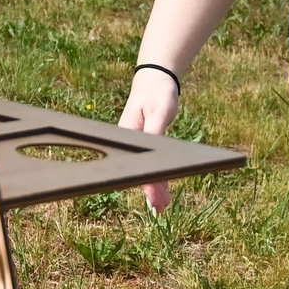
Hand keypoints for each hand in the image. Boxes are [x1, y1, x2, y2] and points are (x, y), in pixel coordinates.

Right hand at [120, 66, 182, 210]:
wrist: (155, 79)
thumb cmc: (156, 94)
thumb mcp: (158, 113)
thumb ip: (156, 134)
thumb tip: (156, 157)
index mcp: (127, 136)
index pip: (136, 166)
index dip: (147, 184)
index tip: (155, 201)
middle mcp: (128, 143)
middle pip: (136, 171)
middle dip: (149, 190)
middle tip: (160, 209)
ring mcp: (135, 143)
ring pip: (143, 169)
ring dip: (153, 186)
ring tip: (162, 206)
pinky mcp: (144, 143)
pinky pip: (149, 163)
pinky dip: (156, 176)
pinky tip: (162, 188)